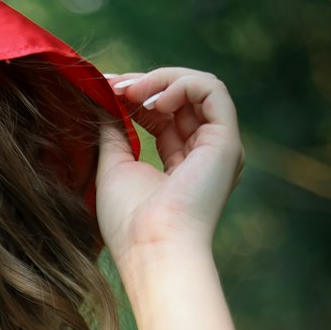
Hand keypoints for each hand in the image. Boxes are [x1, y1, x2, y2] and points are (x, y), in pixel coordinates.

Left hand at [97, 68, 244, 273]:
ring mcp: (218, 147)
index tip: (106, 90)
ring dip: (160, 80)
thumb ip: (114, 131)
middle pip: (180, 99)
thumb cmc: (130, 222)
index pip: (162, 116)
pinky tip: (152, 101)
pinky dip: (181, 84)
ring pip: (198, 88)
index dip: (135, 97)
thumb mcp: (114, 166)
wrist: (152, 249)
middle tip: (113, 85)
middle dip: (145, 84)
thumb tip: (104, 99)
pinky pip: (211, 90)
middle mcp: (204, 154)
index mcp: (180, 165)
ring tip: (129, 91)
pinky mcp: (226, 141)